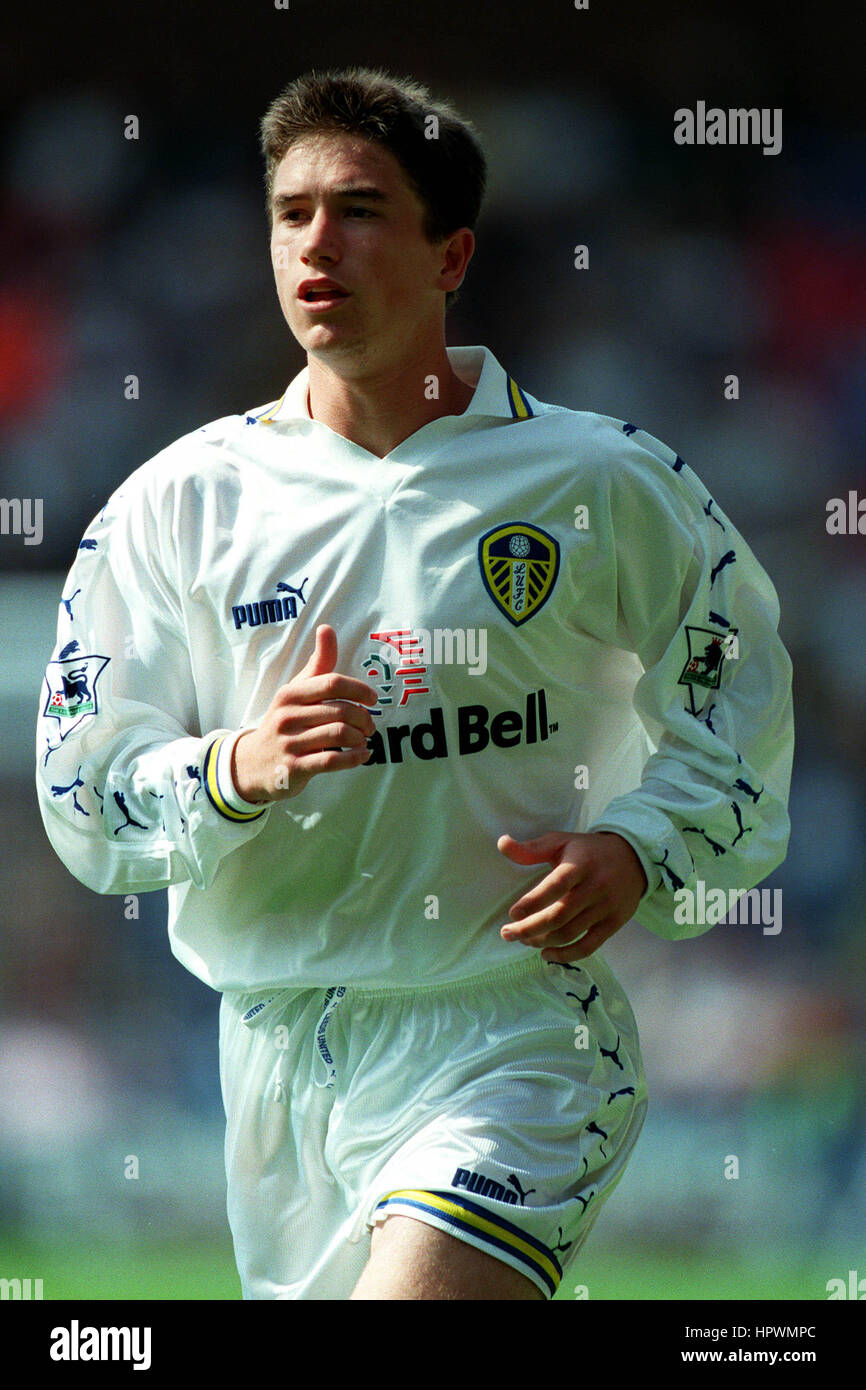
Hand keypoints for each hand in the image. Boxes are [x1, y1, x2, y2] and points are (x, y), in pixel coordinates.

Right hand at [232, 625, 376, 801]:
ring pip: (340, 734)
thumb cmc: (284, 722)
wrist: (251, 763)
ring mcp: (290, 743)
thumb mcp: (295, 691)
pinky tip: (362, 755)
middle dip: (364, 718)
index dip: (359, 689)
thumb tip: (327, 628)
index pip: (332, 683)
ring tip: (364, 739)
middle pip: (342, 711)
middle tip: (370, 725)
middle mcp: (287, 716)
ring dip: (361, 738)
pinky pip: (332, 760)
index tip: (372, 699)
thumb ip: (317, 663)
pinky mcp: (295, 768)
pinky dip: (354, 758)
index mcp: (290, 694)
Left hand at [496, 830, 647, 961]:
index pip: (555, 886)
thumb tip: (502, 844)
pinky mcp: (614, 923)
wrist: (634, 858)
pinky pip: (589, 946)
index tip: (513, 914)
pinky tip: (546, 953)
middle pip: (559, 915)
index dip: (532, 902)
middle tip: (507, 934)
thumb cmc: (588, 851)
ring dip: (542, 941)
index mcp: (580, 864)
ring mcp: (606, 907)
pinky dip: (566, 955)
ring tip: (524, 940)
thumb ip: (531, 848)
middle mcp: (595, 886)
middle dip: (529, 929)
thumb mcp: (561, 842)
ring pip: (570, 932)